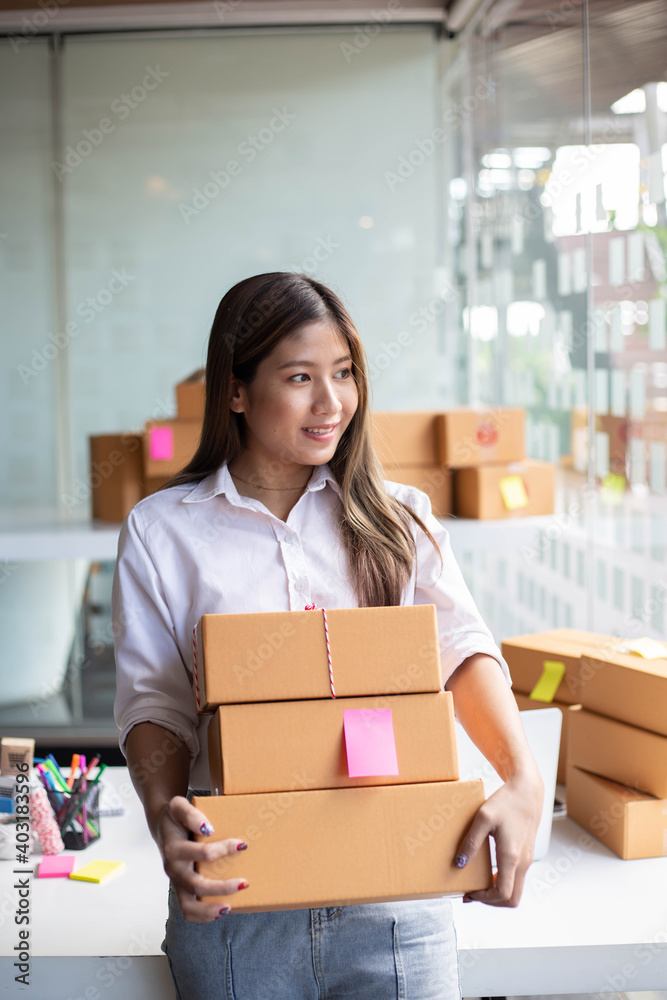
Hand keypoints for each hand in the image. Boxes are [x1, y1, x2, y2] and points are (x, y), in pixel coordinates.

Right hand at [156, 795, 247, 921]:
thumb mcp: (179, 806)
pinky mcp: (179, 887)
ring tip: (229, 907)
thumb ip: (190, 814)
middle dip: (221, 887)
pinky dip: (202, 914)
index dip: (223, 849)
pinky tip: (220, 910)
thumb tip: (208, 829)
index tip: (242, 844)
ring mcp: (176, 880)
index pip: (202, 853)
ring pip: (188, 905)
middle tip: (244, 883)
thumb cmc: (175, 816)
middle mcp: (173, 867)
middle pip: (196, 884)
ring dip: (210, 909)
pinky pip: (187, 909)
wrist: (162, 825)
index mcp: (173, 848)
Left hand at [454, 770, 543, 906]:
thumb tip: (459, 864)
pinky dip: (503, 882)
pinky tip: (488, 871)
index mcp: (512, 856)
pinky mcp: (526, 854)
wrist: (527, 790)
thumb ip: (471, 842)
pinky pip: (516, 878)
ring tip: (478, 884)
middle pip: (512, 899)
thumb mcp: (483, 818)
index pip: (503, 893)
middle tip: (473, 893)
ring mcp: (527, 859)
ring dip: (497, 893)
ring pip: (515, 890)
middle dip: (491, 901)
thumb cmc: (506, 801)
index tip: (469, 892)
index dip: (485, 899)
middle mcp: (523, 862)